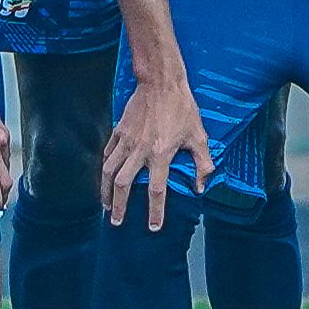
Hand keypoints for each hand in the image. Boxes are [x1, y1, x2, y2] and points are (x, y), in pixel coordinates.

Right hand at [99, 73, 210, 228]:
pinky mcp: (118, 130)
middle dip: (118, 206)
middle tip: (116, 221)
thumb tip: (201, 187)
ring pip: (109, 170)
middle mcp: (139, 150)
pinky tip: (105, 176)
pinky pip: (107, 153)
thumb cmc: (182, 108)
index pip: (156, 190)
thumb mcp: (199, 135)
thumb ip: (203, 164)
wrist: (160, 82)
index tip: (153, 227)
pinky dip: (104, 167)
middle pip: (123, 184)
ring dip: (105, 190)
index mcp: (161, 154)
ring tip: (105, 204)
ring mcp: (126, 140)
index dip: (155, 211)